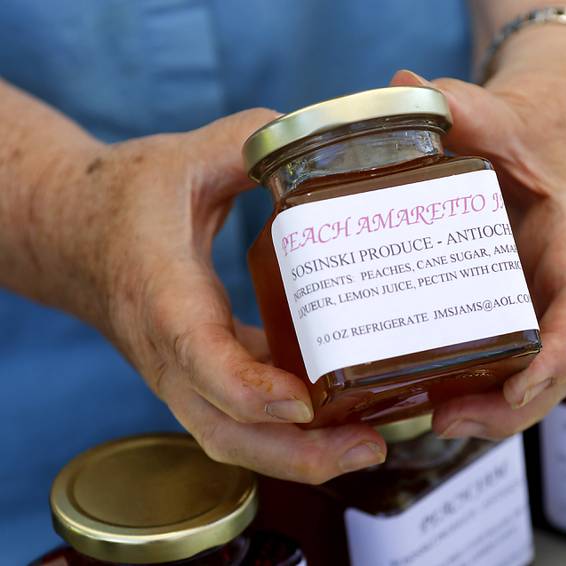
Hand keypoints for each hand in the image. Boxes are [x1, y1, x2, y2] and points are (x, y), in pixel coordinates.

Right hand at [58, 111, 385, 482]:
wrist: (76, 232)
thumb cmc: (127, 198)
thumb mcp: (189, 159)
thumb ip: (251, 144)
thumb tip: (321, 141)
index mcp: (165, 298)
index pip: (203, 360)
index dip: (251, 389)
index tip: (306, 400)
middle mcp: (171, 353)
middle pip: (227, 432)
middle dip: (297, 455)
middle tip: (369, 446)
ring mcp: (183, 374)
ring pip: (234, 439)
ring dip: (299, 457)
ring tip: (367, 445)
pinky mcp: (199, 377)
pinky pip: (241, 420)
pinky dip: (289, 433)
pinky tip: (341, 417)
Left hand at [390, 69, 565, 438]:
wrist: (548, 139)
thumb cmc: (539, 133)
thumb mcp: (507, 117)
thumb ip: (466, 106)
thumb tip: (402, 86)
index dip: (560, 356)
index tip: (521, 386)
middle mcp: (565, 290)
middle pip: (554, 368)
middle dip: (509, 407)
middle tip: (448, 419)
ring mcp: (539, 307)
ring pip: (528, 379)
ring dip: (488, 411)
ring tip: (432, 419)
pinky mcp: (510, 311)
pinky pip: (501, 361)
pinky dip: (473, 387)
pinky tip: (423, 393)